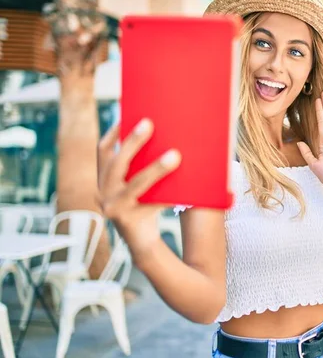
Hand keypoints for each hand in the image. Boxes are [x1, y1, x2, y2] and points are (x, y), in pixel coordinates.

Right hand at [98, 119, 180, 257]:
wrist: (144, 244)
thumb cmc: (146, 207)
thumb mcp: (140, 186)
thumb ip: (142, 167)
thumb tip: (166, 139)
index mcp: (103, 180)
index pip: (103, 150)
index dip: (114, 132)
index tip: (128, 113)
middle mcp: (102, 193)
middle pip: (116, 162)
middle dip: (133, 141)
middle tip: (150, 123)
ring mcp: (113, 208)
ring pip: (136, 184)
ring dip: (156, 168)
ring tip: (176, 155)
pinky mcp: (128, 221)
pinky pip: (152, 205)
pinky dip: (167, 196)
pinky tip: (185, 190)